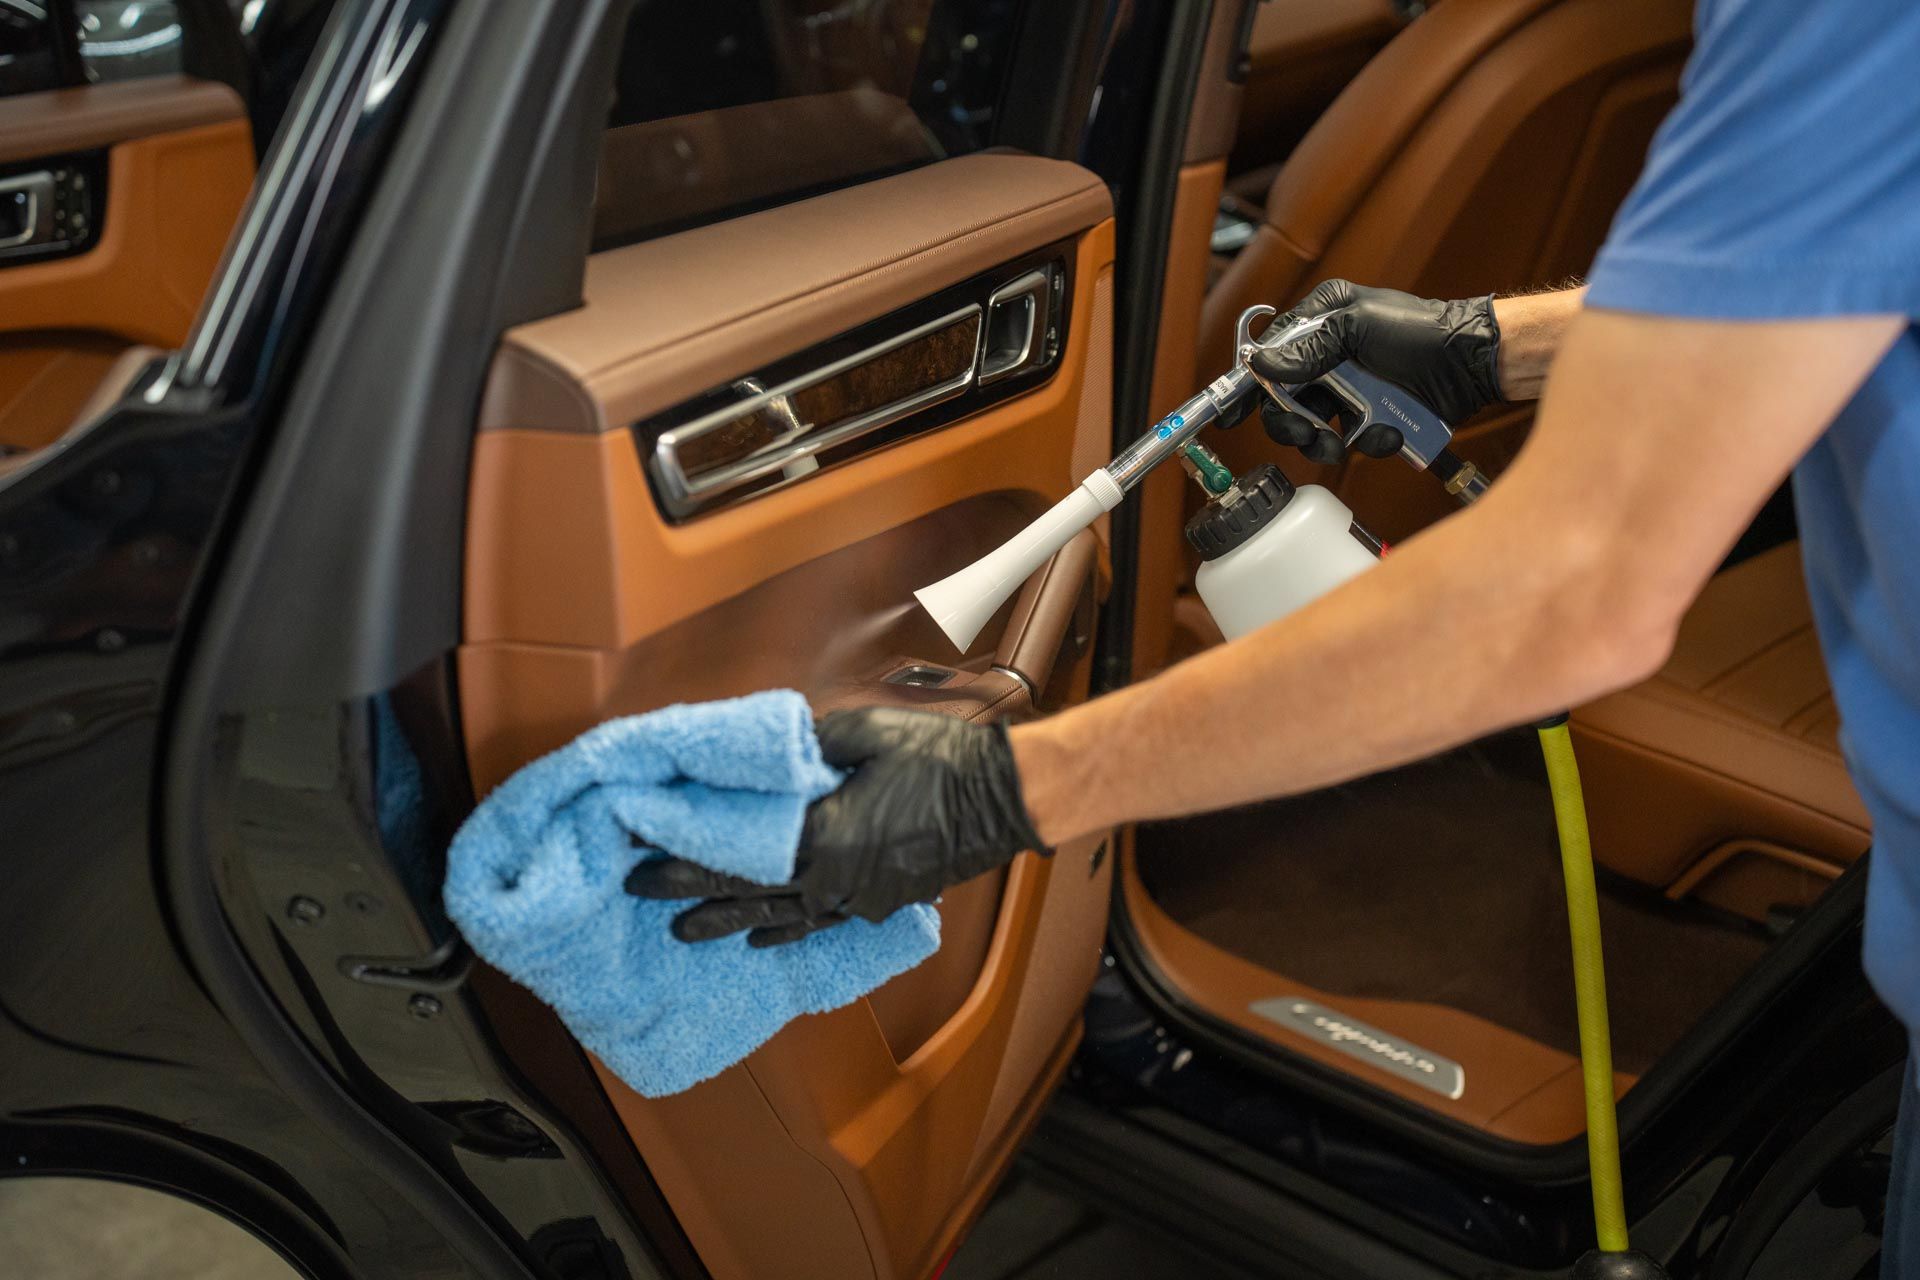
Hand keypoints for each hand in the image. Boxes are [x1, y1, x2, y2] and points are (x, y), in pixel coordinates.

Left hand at [625, 707, 1045, 946]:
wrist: (1005, 799)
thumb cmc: (941, 760)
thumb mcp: (866, 731)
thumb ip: (810, 742)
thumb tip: (773, 750)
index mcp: (821, 836)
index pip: (735, 855)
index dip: (684, 860)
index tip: (641, 861)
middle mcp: (832, 878)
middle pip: (747, 893)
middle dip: (691, 897)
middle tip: (642, 896)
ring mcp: (857, 897)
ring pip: (779, 917)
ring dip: (730, 923)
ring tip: (687, 932)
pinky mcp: (878, 902)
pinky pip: (820, 922)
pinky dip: (786, 931)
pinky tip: (762, 939)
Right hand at [1251, 279, 1502, 462]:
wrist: (1472, 363)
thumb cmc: (1422, 331)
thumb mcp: (1358, 328)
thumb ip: (1307, 348)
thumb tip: (1261, 364)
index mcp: (1322, 321)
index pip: (1271, 354)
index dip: (1250, 384)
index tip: (1233, 413)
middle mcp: (1330, 356)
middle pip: (1285, 399)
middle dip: (1291, 422)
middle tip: (1306, 434)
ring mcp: (1350, 389)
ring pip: (1313, 427)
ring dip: (1325, 442)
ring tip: (1343, 445)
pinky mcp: (1370, 416)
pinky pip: (1351, 439)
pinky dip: (1367, 441)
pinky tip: (1387, 431)